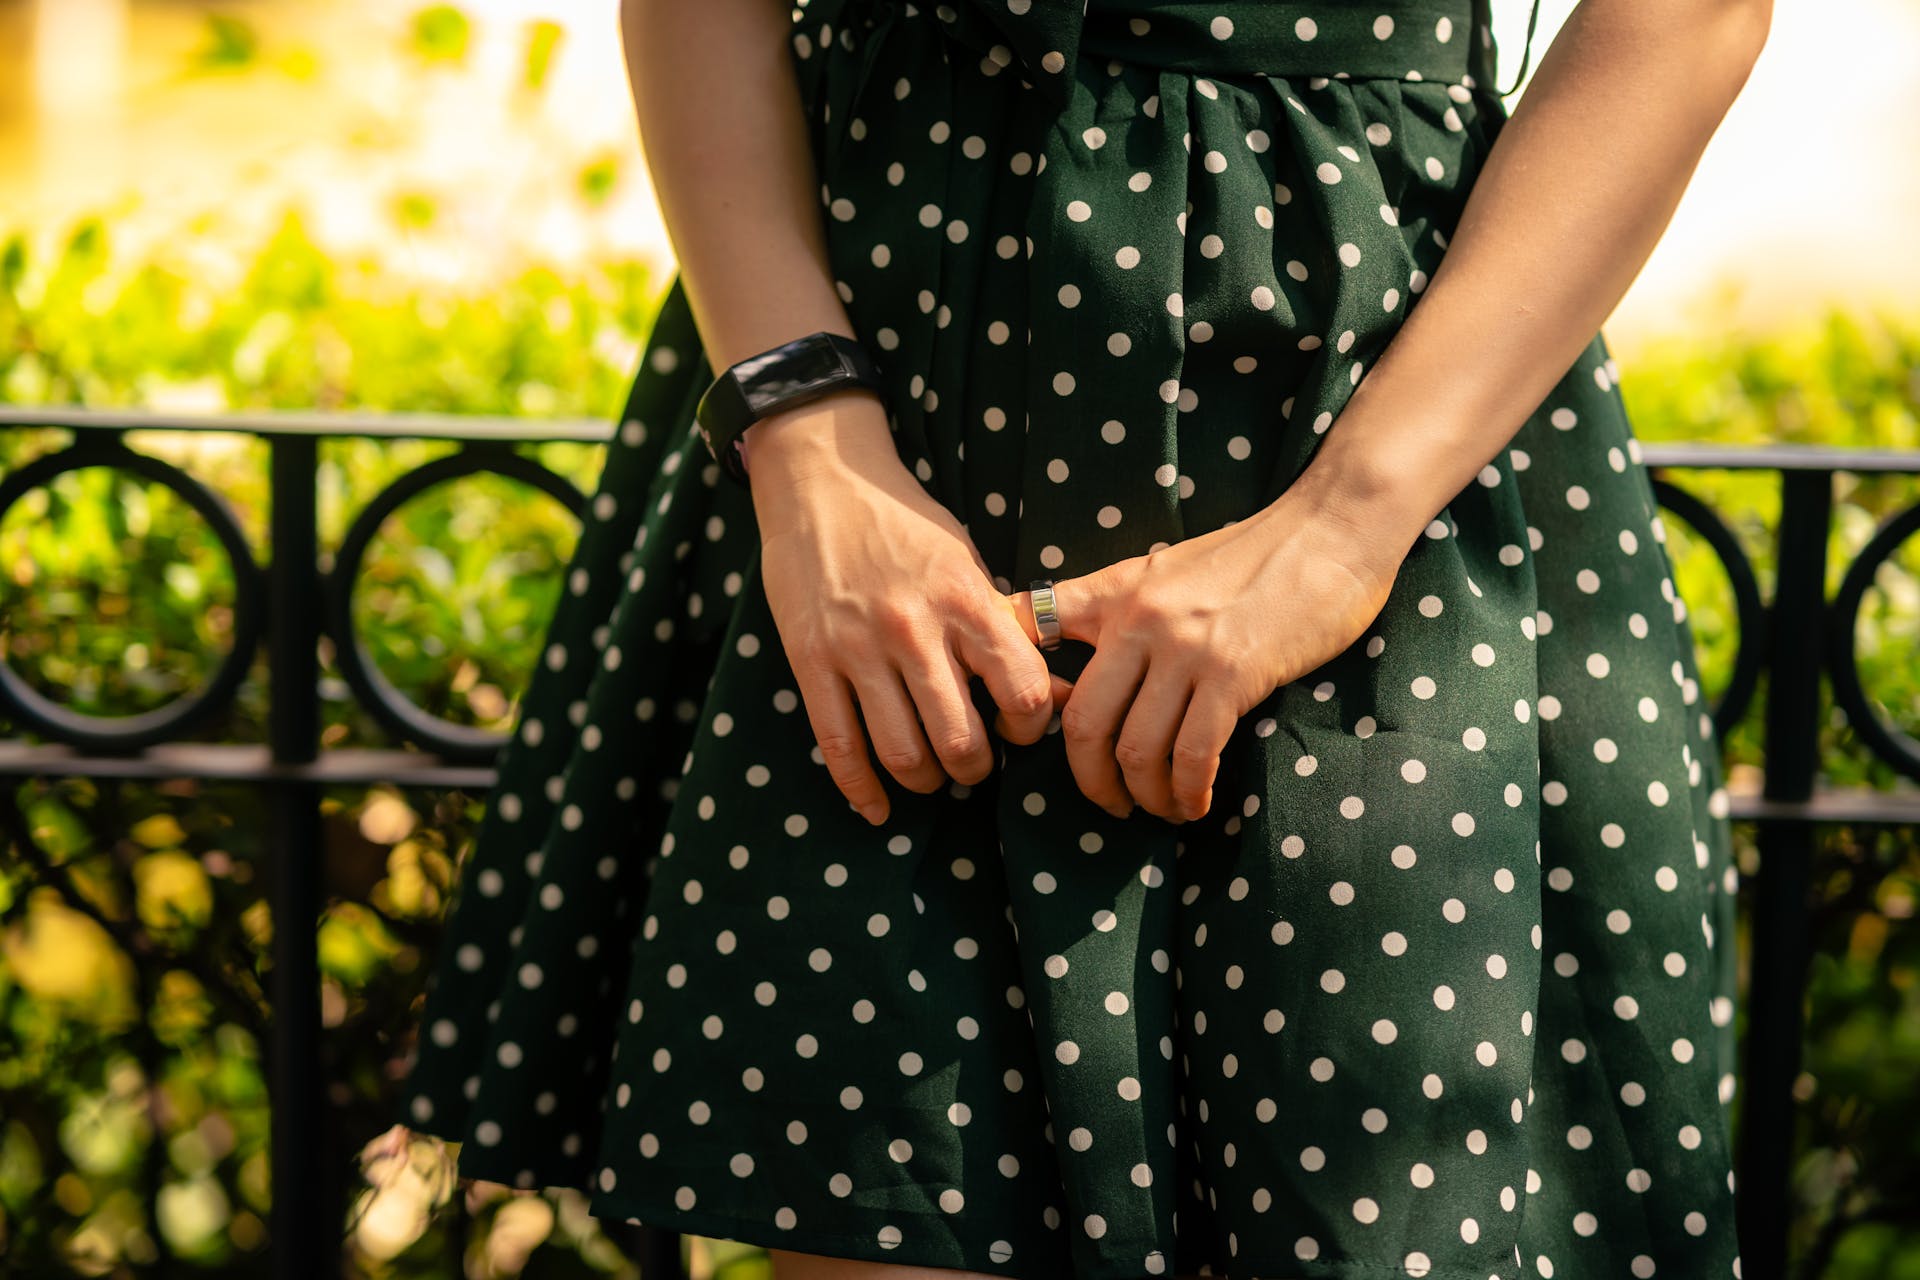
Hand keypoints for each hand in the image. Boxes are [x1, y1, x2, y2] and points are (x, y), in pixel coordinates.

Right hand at [749, 392, 1055, 825]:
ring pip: (902, 753)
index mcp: (966, 600)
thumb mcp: (968, 563)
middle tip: (972, 763)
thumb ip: (1004, 629)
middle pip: (961, 742)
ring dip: (924, 781)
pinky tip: (877, 808)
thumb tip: (1063, 692)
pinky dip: (860, 790)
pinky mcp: (810, 659)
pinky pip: (839, 745)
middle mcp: (915, 628)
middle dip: (974, 770)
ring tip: (930, 774)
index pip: (1023, 693)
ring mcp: (857, 647)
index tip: (1017, 728)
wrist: (823, 478)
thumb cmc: (907, 524)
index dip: (1030, 728)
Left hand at [1003, 492, 1404, 822]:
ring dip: (1146, 794)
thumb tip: (1089, 658)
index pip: (1029, 627)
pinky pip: (1194, 753)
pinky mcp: (1233, 674)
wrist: (1329, 531)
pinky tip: (1196, 803)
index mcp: (1114, 592)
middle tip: (1109, 802)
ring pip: (1137, 749)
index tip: (1020, 730)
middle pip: (1082, 722)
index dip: (1014, 684)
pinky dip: (1189, 791)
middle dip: (1089, 779)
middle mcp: (1138, 620)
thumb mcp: (1166, 567)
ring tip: (1160, 808)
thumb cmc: (1253, 556)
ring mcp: (1184, 649)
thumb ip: (1121, 606)